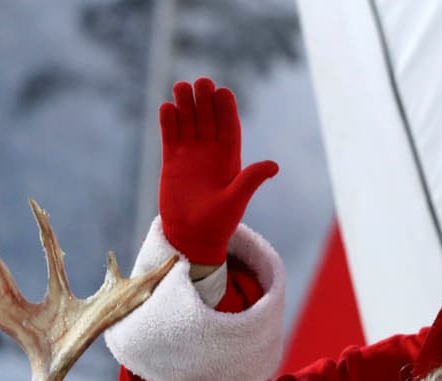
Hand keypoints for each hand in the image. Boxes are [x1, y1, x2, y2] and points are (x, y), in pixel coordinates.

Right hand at [158, 77, 279, 263]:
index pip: (229, 128)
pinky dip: (168, 122)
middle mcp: (210, 153)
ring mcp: (190, 155)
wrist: (192, 237)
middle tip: (201, 82)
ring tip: (181, 87)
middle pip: (208, 120)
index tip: (223, 92)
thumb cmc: (218, 223)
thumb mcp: (235, 201)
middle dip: (205, 101)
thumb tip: (274, 166)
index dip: (226, 110)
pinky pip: (170, 136)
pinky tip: (167, 108)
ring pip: (188, 123)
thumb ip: (250, 181)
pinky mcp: (171, 161)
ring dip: (185, 105)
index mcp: (229, 159)